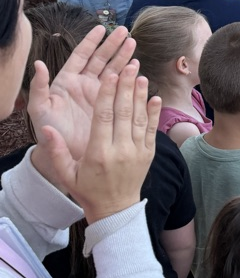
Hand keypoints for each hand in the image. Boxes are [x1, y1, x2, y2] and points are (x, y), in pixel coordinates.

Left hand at [28, 26, 136, 182]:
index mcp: (67, 81)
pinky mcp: (110, 105)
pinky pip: (121, 87)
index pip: (81, 56)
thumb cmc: (49, 132)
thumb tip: (38, 63)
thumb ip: (38, 87)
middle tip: (124, 32)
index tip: (100, 28)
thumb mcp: (40, 110)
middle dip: (112, 44)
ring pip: (112, 70)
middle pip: (100, 59)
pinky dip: (129, 77)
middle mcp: (84, 85)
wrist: (66, 156)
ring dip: (123, 57)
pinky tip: (137, 67)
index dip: (91, 42)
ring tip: (133, 44)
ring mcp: (98, 94)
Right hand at [37, 64, 159, 222]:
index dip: (108, 95)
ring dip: (141, 96)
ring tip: (141, 76)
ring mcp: (137, 152)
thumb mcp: (66, 174)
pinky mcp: (148, 154)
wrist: (115, 210)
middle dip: (126, 88)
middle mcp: (120, 150)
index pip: (104, 117)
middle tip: (128, 67)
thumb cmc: (87, 190)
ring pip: (139, 118)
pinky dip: (154, 113)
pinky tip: (155, 97)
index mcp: (99, 153)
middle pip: (124, 112)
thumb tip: (47, 128)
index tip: (110, 76)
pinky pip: (152, 130)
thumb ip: (55, 151)